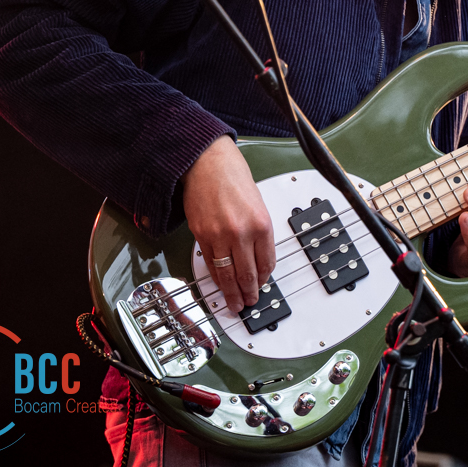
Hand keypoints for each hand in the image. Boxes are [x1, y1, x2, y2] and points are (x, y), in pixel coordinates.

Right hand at [181, 135, 274, 313]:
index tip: (263, 285)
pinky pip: (210, 263)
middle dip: (249, 293)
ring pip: (226, 274)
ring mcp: (219, 235)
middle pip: (247, 274)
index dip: (264, 278)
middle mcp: (241, 232)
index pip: (266, 262)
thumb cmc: (232, 177)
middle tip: (249, 303)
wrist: (206, 162)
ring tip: (234, 304)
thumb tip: (257, 255)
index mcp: (261, 223)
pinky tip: (219, 284)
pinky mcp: (201, 235)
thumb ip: (258, 230)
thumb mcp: (257, 203)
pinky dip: (216, 277)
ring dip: (230, 292)